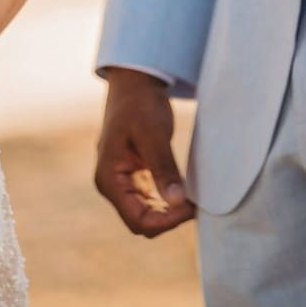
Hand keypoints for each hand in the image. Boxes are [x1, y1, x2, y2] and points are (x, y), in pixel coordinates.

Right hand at [95, 68, 195, 237]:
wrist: (134, 84)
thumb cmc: (140, 104)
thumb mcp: (153, 134)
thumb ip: (163, 168)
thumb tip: (177, 201)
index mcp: (109, 179)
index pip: (138, 220)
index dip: (166, 221)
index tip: (191, 207)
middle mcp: (111, 185)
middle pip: (141, 222)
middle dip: (169, 219)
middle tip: (196, 204)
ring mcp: (121, 182)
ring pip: (146, 214)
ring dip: (169, 213)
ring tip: (194, 201)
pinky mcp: (133, 176)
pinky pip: (149, 201)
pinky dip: (167, 202)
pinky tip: (185, 194)